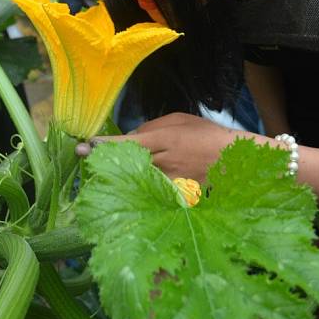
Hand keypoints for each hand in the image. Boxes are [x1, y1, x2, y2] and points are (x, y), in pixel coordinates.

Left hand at [77, 112, 258, 180]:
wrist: (236, 161)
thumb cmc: (207, 135)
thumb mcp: (179, 120)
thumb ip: (152, 127)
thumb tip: (133, 136)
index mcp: (162, 140)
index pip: (124, 143)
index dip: (101, 145)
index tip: (81, 146)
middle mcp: (162, 163)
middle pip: (125, 165)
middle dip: (104, 163)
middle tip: (85, 161)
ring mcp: (168, 184)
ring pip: (136, 181)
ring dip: (121, 179)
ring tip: (106, 178)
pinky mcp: (176, 198)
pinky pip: (153, 194)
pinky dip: (142, 192)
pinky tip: (134, 193)